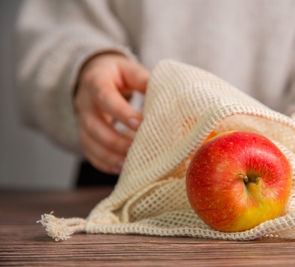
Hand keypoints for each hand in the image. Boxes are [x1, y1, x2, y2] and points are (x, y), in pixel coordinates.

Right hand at [74, 52, 148, 173]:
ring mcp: (81, 121)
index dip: (121, 112)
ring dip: (109, 156)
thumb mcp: (129, 70)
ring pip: (89, 142)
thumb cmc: (117, 74)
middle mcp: (85, 102)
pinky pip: (89, 152)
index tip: (140, 125)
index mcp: (96, 81)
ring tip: (129, 164)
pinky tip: (121, 169)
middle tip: (137, 149)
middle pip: (93, 125)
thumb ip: (144, 80)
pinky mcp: (84, 134)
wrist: (94, 75)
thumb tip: (167, 96)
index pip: (105, 97)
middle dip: (115, 140)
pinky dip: (104, 163)